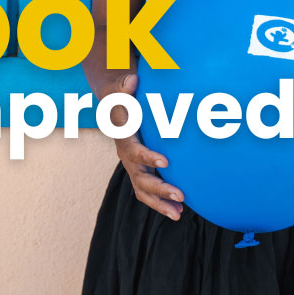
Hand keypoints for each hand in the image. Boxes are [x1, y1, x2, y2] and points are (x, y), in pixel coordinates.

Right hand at [99, 73, 185, 220]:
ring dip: (160, 203)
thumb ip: (125, 86)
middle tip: (180, 195)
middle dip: (159, 189)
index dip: (147, 158)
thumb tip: (132, 80)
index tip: (165, 162)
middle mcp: (126, 156)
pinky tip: (180, 211)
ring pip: (143, 191)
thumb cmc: (121, 97)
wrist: (113, 107)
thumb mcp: (120, 89)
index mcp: (123, 138)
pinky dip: (161, 202)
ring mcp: (132, 167)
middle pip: (140, 178)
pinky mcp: (140, 171)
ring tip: (179, 214)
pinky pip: (148, 191)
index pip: (134, 151)